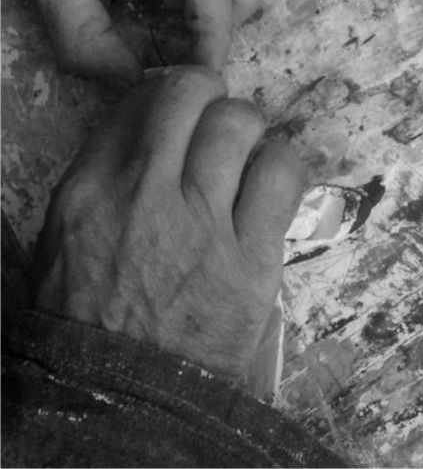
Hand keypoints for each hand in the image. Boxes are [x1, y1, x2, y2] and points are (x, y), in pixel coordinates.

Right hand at [31, 66, 302, 383]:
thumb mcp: (70, 237)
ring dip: (248, 131)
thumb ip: (108, 172)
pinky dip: (280, 167)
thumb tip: (153, 121)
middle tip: (216, 121)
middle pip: (194, 94)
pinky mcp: (252, 257)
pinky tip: (269, 185)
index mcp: (92, 189)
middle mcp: (146, 194)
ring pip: (241, 123)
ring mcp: (203, 224)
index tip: (184, 106)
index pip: (143, 99)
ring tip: (244, 157)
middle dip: (211, 96)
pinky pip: (282, 174)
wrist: (123, 400)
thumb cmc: (92, 317)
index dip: (171, 93)